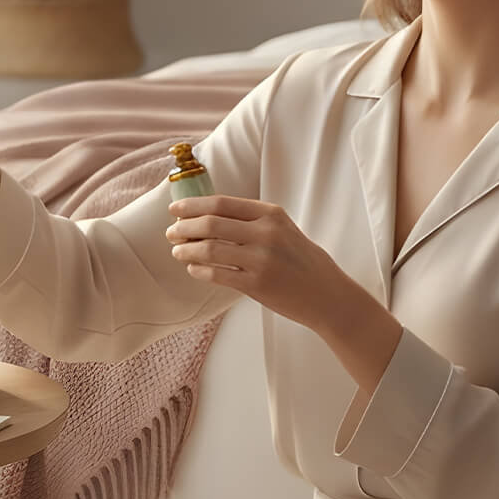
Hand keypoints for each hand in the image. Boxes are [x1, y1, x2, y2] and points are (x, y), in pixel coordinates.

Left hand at [165, 196, 365, 331]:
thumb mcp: (283, 229)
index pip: (221, 203)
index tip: (175, 210)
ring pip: (209, 250)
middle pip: (210, 224)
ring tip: (177, 251)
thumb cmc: (302, 261)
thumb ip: (252, 221)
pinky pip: (216, 274)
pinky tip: (193, 269)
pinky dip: (198, 270)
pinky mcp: (256, 285)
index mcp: (271, 214)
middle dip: (184, 227)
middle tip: (171, 233)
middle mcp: (266, 233)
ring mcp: (261, 259)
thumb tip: (207, 217)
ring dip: (187, 250)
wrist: (327, 294)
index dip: (192, 205)